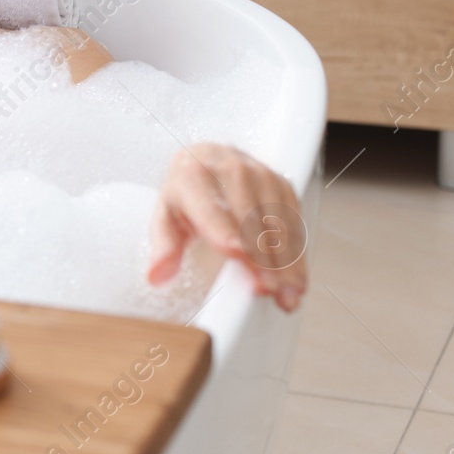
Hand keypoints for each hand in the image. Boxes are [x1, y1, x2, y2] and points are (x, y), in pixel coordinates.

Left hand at [148, 141, 307, 312]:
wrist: (208, 158)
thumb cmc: (186, 194)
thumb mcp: (165, 217)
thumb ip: (164, 246)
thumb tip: (157, 275)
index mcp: (193, 176)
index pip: (211, 207)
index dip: (225, 230)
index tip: (238, 252)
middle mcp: (229, 169)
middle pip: (251, 219)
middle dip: (261, 258)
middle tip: (268, 289)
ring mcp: (259, 174)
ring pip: (278, 223)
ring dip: (285, 261)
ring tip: (287, 294)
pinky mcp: (282, 184)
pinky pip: (294, 222)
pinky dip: (296, 254)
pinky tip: (296, 280)